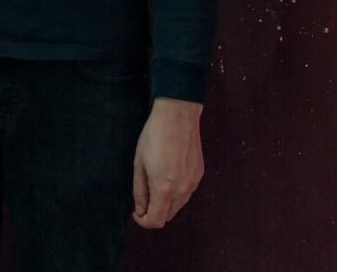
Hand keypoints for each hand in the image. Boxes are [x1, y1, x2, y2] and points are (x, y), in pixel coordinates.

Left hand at [131, 98, 203, 227]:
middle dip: (155, 211)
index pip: (156, 220)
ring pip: (178, 205)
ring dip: (166, 202)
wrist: (178, 114)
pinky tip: (170, 172)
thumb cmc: (155, 135)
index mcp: (164, 189)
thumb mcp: (139, 162)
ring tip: (156, 181)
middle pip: (168, 216)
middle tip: (145, 196)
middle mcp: (182, 190)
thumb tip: (141, 209)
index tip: (137, 212)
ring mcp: (193, 183)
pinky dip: (177, 191)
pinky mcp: (199, 174)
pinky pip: (187, 192)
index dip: (144, 221)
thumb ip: (140, 190)